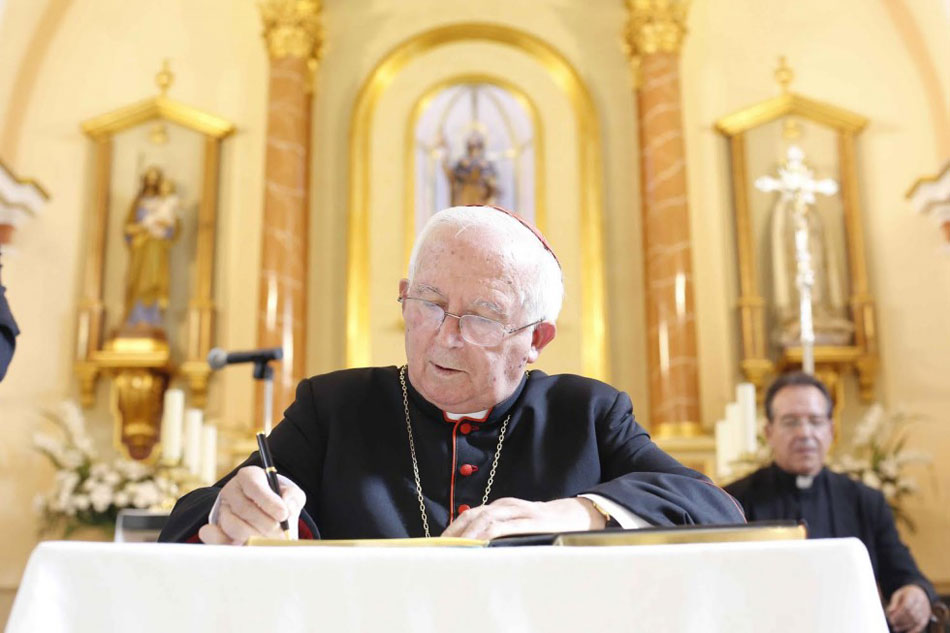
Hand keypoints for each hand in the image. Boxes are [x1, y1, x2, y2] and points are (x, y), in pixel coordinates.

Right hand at [197, 466, 305, 544]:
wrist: (263, 512)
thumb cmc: (278, 500)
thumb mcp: (289, 493)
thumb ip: (292, 497)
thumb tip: (288, 508)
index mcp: (249, 476)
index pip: (255, 486)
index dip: (269, 502)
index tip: (284, 515)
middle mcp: (231, 491)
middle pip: (244, 509)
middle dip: (265, 525)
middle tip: (281, 535)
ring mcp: (222, 510)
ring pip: (233, 526)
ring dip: (254, 537)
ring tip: (270, 542)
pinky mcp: (216, 529)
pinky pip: (216, 538)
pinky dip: (233, 545)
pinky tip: (249, 547)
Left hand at [440, 497, 604, 539]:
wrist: (574, 515)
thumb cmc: (543, 525)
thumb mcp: (518, 524)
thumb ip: (499, 531)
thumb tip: (475, 549)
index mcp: (500, 507)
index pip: (469, 515)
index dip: (452, 528)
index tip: (438, 544)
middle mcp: (505, 506)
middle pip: (472, 515)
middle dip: (454, 532)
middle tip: (440, 548)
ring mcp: (518, 511)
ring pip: (485, 519)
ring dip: (468, 534)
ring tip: (455, 548)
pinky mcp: (530, 520)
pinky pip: (504, 526)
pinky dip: (488, 534)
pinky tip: (480, 543)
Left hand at [886, 584, 931, 632]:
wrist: (919, 593)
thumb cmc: (906, 594)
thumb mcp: (898, 594)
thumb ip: (894, 603)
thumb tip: (890, 612)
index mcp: (913, 594)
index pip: (906, 606)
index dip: (898, 614)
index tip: (891, 619)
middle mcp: (922, 602)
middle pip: (911, 614)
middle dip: (901, 621)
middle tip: (892, 624)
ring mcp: (926, 610)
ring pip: (916, 620)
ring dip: (905, 626)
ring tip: (896, 628)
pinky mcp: (927, 617)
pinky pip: (921, 625)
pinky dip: (914, 630)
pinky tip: (907, 632)